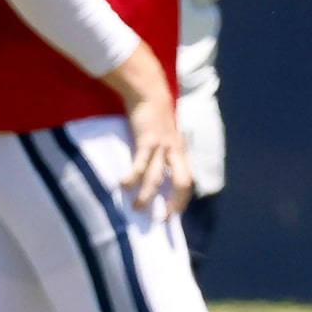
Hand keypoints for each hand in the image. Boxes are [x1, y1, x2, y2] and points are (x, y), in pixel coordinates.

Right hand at [102, 44, 194, 216]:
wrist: (149, 92)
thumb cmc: (153, 117)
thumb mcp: (163, 137)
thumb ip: (163, 154)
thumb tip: (156, 172)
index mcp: (180, 153)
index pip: (188, 180)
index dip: (183, 199)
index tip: (174, 214)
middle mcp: (176, 152)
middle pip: (183, 183)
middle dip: (175, 203)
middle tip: (163, 219)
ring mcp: (163, 146)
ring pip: (158, 177)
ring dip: (148, 195)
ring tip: (137, 208)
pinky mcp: (148, 139)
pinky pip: (141, 163)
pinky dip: (133, 176)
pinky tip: (123, 186)